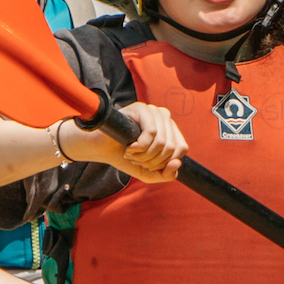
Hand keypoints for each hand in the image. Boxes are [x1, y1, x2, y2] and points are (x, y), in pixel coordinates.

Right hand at [66, 102, 184, 182]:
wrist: (102, 150)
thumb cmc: (126, 158)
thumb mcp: (150, 173)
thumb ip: (167, 175)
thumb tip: (177, 163)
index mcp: (171, 130)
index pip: (181, 148)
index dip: (164, 162)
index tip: (147, 164)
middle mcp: (164, 118)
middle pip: (171, 147)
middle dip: (151, 161)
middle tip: (136, 159)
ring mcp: (153, 111)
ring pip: (161, 141)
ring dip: (144, 155)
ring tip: (131, 153)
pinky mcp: (141, 108)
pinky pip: (151, 132)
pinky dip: (139, 147)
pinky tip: (129, 147)